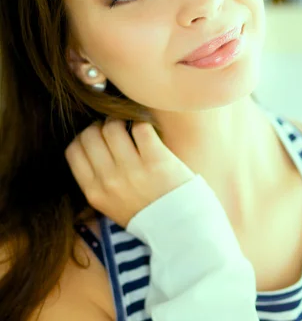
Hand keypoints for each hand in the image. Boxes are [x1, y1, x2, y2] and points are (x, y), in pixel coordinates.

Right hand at [65, 119, 194, 227]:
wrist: (179, 227)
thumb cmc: (146, 214)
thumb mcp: (111, 205)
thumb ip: (98, 181)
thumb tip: (91, 146)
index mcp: (95, 192)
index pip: (73, 150)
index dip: (84, 138)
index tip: (97, 137)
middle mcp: (110, 180)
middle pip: (90, 135)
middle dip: (101, 127)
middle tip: (115, 129)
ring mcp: (133, 170)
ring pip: (113, 127)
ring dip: (121, 122)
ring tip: (131, 128)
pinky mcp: (157, 160)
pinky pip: (140, 128)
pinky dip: (142, 124)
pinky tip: (148, 133)